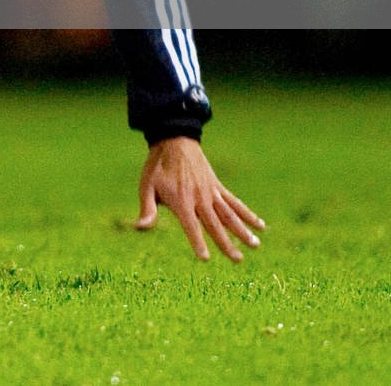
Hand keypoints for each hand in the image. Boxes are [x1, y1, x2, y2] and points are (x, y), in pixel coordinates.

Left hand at [135, 137, 265, 260]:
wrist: (173, 141)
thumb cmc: (157, 167)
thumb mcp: (146, 186)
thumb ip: (147, 209)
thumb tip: (139, 227)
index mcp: (181, 200)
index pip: (190, 226)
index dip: (197, 242)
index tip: (205, 259)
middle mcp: (199, 198)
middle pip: (215, 224)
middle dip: (226, 243)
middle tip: (238, 260)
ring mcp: (211, 192)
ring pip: (229, 215)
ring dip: (243, 230)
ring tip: (256, 245)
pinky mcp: (218, 186)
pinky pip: (235, 202)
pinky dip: (247, 214)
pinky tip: (261, 225)